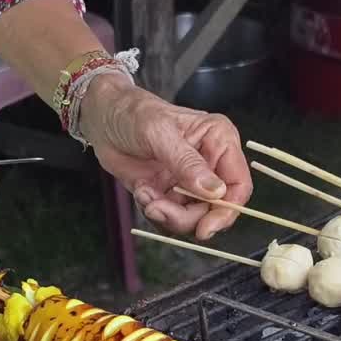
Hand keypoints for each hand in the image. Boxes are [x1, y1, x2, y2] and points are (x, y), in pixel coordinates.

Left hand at [79, 73, 252, 239]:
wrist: (101, 118)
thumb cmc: (133, 113)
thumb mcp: (160, 134)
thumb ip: (187, 163)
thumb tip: (215, 191)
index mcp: (219, 141)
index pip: (238, 185)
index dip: (227, 210)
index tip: (205, 227)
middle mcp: (210, 164)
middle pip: (215, 209)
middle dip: (187, 217)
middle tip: (157, 208)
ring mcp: (190, 181)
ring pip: (193, 218)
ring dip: (167, 215)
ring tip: (146, 196)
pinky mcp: (170, 193)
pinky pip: (171, 217)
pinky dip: (155, 211)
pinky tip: (142, 191)